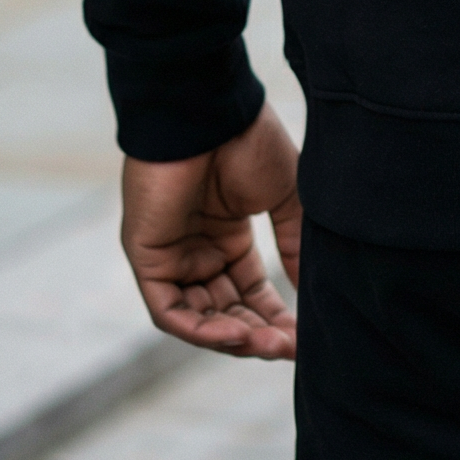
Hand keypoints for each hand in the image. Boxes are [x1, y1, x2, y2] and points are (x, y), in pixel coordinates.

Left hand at [120, 101, 301, 360]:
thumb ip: (294, 245)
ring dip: (233, 338)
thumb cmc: (248, 142)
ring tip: (268, 344)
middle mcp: (196, 249)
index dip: (275, 318)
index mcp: (226, 234)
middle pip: (226, 311)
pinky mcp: (146, 257)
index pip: (249, 292)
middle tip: (290, 348)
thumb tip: (313, 292)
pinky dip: (200, 329)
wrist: (211, 111)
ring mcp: (170, 255)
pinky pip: (169, 311)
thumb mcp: (284, 198)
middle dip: (258, 334)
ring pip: (199, 319)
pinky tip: (236, 333)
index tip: (304, 337)